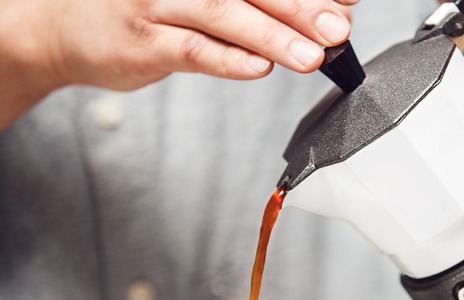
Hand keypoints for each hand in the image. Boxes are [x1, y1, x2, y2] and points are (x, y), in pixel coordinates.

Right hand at [0, 0, 353, 128]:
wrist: (64, 26)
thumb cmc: (146, 6)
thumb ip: (258, 1)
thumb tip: (327, 10)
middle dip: (301, 5)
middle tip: (340, 26)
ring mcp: (154, 2)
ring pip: (221, 14)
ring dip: (271, 35)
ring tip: (312, 55)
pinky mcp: (141, 41)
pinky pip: (190, 50)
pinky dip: (227, 60)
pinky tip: (259, 69)